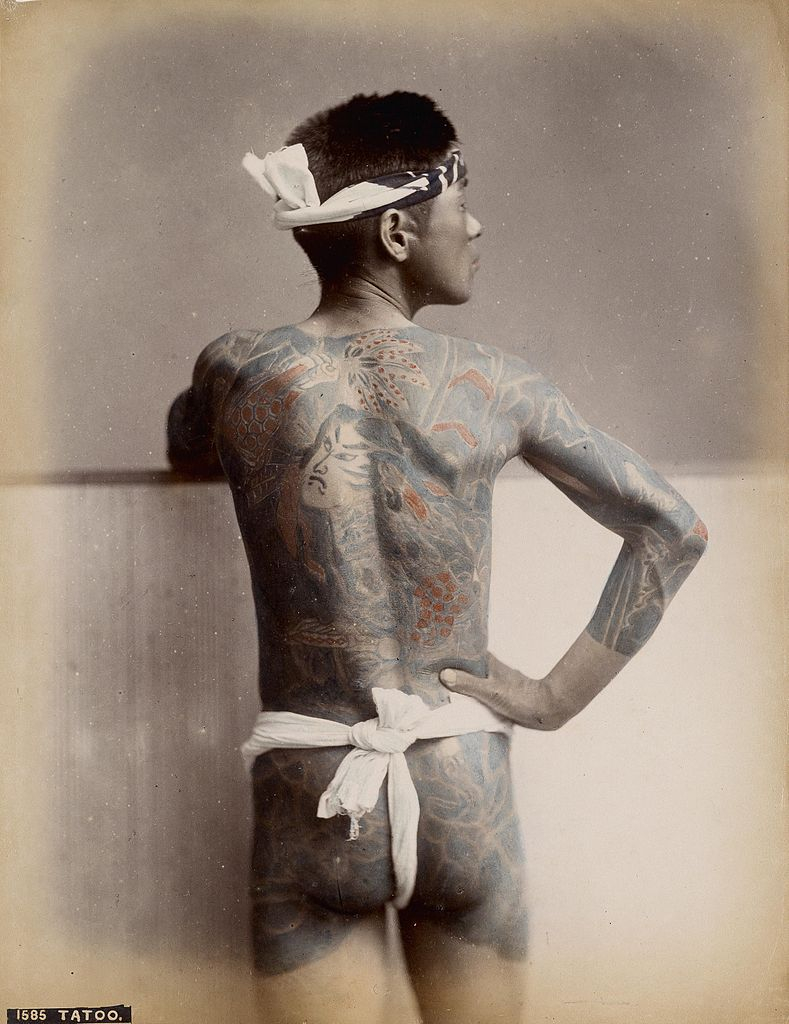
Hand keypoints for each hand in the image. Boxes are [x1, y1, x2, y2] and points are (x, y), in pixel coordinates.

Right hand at [440, 653, 559, 729]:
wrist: (545, 710)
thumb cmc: (519, 698)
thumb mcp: (490, 691)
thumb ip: (468, 683)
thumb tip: (444, 674)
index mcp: (489, 663)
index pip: (467, 651)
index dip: (453, 650)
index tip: (436, 649)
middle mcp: (492, 669)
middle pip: (469, 664)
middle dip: (453, 665)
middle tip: (434, 667)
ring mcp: (497, 681)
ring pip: (475, 677)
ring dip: (462, 679)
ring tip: (442, 682)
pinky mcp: (501, 694)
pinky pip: (480, 689)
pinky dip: (470, 691)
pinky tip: (462, 698)